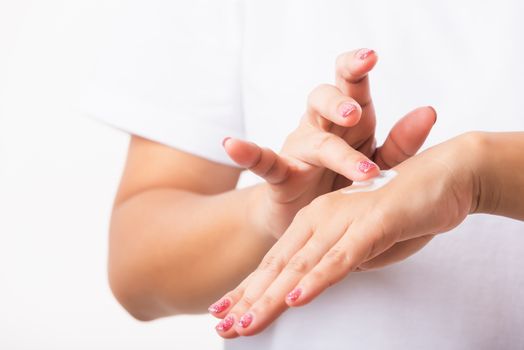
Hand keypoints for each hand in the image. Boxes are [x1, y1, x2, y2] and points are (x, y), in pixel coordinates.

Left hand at [212, 132, 479, 336]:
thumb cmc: (403, 211)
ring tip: (246, 324)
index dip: (250, 291)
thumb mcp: (364, 245)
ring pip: (302, 265)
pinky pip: (341, 256)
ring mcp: (344, 219)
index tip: (226, 316)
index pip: (277, 262)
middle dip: (250, 300)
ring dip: (273, 298)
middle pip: (280, 266)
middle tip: (224, 328)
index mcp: (315, 221)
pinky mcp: (372, 223)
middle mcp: (322, 218)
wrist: (445, 175)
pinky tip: (296, 299)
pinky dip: (318, 279)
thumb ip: (340, 262)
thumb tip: (321, 283)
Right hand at [225, 48, 435, 238]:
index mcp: (350, 123)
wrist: (312, 220)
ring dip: (328, 147)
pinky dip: (248, 153)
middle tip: (355, 115)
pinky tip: (232, 144)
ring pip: (308, 135)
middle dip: (339, 102)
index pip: (351, 84)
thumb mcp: (380, 165)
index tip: (370, 57)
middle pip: (323, 99)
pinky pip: (263, 161)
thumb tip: (428, 110)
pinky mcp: (281, 175)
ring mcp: (298, 149)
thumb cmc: (346, 186)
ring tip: (358, 168)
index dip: (356, 67)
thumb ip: (402, 143)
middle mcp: (321, 128)